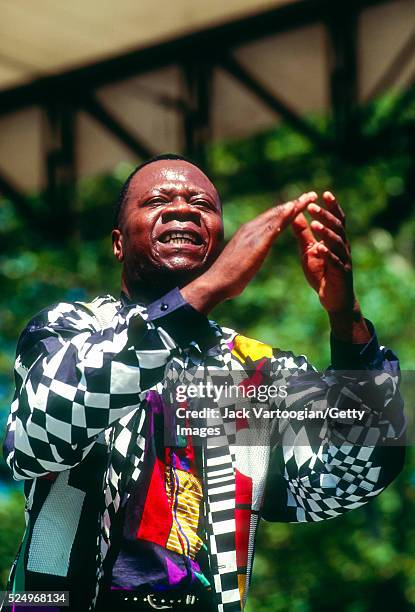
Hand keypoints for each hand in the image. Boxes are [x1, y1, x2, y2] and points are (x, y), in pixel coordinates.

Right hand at [182, 192, 317, 313]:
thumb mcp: (242, 262)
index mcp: (247, 234)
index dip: (286, 211)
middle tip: (311, 195)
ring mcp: (253, 234)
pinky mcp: (256, 243)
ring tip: (310, 197)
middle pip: (276, 213)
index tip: (300, 204)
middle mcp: (250, 229)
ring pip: (277, 216)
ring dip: (295, 206)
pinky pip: (273, 226)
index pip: (270, 219)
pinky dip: (285, 216)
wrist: (216, 282)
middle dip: (294, 204)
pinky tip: (295, 209)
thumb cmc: (227, 278)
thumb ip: (247, 256)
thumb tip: (248, 259)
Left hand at [292, 191, 369, 341]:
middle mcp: (342, 247)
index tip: (324, 194)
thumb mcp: (308, 251)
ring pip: (336, 242)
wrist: (333, 298)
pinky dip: (327, 254)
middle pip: (337, 227)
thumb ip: (303, 234)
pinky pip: (334, 262)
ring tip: (314, 224)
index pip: (336, 219)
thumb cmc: (322, 273)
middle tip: (312, 206)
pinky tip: (319, 248)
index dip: (332, 207)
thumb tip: (295, 215)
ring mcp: (343, 260)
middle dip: (325, 216)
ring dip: (325, 232)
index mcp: (335, 240)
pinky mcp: (340, 273)